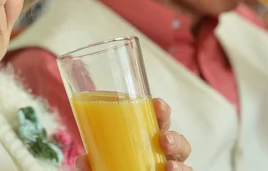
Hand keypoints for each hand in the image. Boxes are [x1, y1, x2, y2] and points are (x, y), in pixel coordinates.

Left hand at [75, 98, 191, 170]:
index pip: (160, 119)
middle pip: (178, 140)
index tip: (156, 104)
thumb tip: (83, 161)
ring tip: (169, 167)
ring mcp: (169, 166)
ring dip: (180, 163)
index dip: (162, 110)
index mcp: (148, 135)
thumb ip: (94, 160)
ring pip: (185, 162)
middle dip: (174, 138)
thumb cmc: (114, 162)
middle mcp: (163, 151)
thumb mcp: (101, 158)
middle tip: (163, 139)